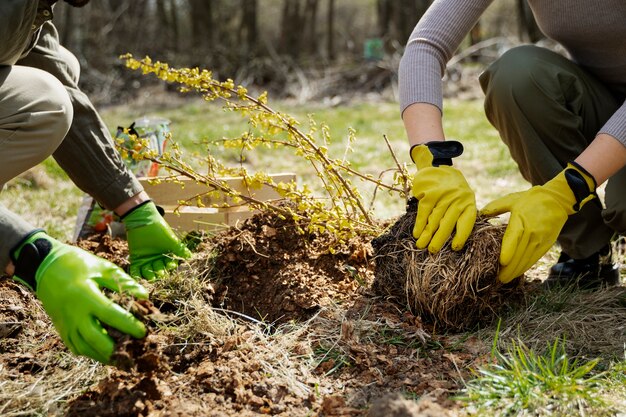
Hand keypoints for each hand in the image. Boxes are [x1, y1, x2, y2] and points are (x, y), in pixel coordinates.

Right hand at [11, 231, 147, 362]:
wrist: (46, 267)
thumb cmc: (78, 265)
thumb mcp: (103, 268)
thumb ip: (124, 283)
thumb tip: (145, 297)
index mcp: (85, 296)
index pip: (110, 316)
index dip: (128, 325)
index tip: (143, 332)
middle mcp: (74, 314)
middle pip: (96, 339)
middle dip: (117, 348)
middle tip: (135, 349)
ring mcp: (66, 324)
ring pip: (86, 348)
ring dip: (105, 355)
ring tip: (124, 357)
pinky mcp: (61, 329)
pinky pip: (77, 348)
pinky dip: (92, 353)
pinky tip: (106, 353)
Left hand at [122, 201, 191, 279]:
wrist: (144, 222)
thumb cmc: (160, 230)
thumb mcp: (172, 241)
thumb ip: (180, 250)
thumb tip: (191, 257)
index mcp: (166, 255)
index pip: (170, 264)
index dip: (171, 266)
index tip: (171, 266)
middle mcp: (157, 259)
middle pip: (159, 270)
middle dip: (160, 272)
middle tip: (160, 273)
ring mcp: (146, 259)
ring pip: (148, 272)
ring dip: (149, 275)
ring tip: (150, 278)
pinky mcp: (136, 259)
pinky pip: (136, 270)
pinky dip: (136, 274)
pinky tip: (138, 277)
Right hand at [411, 141, 476, 251]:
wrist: (437, 166)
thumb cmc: (450, 189)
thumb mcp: (460, 198)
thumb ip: (459, 214)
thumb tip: (452, 239)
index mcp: (468, 202)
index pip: (467, 222)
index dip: (461, 236)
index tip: (454, 248)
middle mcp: (458, 199)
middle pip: (448, 223)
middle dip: (439, 239)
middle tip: (432, 251)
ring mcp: (443, 195)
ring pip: (434, 219)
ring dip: (427, 234)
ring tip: (421, 246)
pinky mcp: (430, 192)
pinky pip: (424, 211)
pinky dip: (420, 223)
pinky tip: (416, 233)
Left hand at [480, 162, 596, 282]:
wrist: (557, 200)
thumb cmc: (530, 199)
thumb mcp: (512, 199)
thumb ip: (495, 207)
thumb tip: (479, 213)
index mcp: (521, 220)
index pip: (514, 238)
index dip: (508, 251)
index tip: (501, 262)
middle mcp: (532, 232)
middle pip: (519, 253)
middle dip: (508, 268)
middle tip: (497, 279)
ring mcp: (540, 240)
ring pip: (527, 259)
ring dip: (516, 271)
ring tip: (504, 280)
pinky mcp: (546, 245)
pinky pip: (534, 259)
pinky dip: (525, 267)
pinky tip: (516, 273)